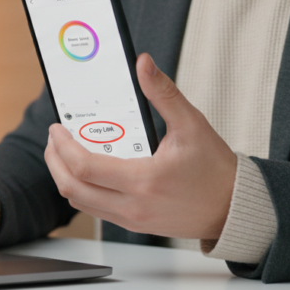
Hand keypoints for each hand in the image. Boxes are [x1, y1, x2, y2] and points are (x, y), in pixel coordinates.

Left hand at [44, 53, 235, 239]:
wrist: (234, 208)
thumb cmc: (215, 169)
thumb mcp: (192, 124)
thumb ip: (163, 93)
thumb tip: (143, 64)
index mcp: (143, 180)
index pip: (84, 166)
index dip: (63, 146)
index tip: (57, 128)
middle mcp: (133, 205)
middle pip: (72, 188)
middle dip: (55, 161)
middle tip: (54, 139)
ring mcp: (132, 219)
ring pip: (80, 202)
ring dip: (65, 177)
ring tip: (64, 153)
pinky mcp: (134, 225)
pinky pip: (96, 209)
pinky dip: (83, 190)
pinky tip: (87, 169)